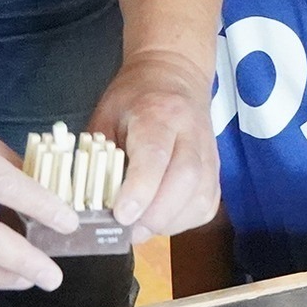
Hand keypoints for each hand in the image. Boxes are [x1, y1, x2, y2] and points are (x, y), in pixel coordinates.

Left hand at [89, 49, 218, 240]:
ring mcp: (209, 152)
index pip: (155, 155)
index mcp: (159, 113)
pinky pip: (207, 205)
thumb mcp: (106, 116)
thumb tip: (89, 202)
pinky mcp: (216, 170)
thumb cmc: (134, 98)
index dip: (140, 189)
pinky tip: (163, 220)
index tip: (122, 215)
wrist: (175, 74)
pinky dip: (184, 221)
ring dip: (171, 222)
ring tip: (142, 229)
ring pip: (201, 196)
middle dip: (156, 214)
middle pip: (186, 179)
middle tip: (129, 231)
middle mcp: (191, 132)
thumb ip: (99, 156)